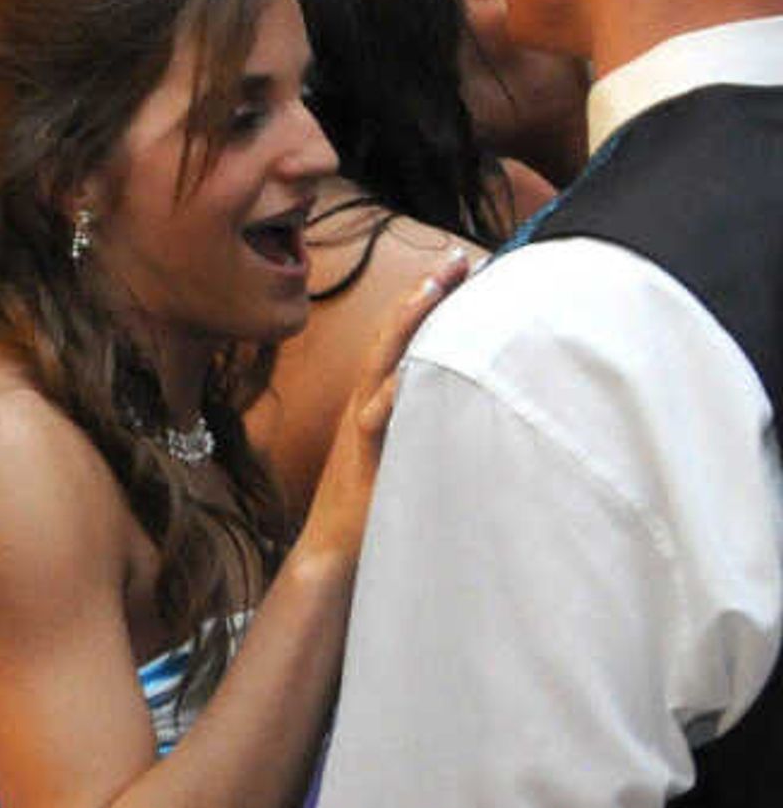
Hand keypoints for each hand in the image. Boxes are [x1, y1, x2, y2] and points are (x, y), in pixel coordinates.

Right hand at [294, 250, 470, 574]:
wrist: (333, 550)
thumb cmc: (375, 506)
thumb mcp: (404, 451)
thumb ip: (426, 423)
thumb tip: (475, 401)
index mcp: (376, 399)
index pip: (404, 337)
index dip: (428, 299)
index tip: (461, 265)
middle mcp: (366, 402)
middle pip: (394, 335)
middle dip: (424, 293)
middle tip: (456, 258)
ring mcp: (362, 424)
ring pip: (385, 361)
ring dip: (409, 323)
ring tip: (436, 288)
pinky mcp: (363, 453)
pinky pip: (379, 416)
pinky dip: (397, 391)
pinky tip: (418, 368)